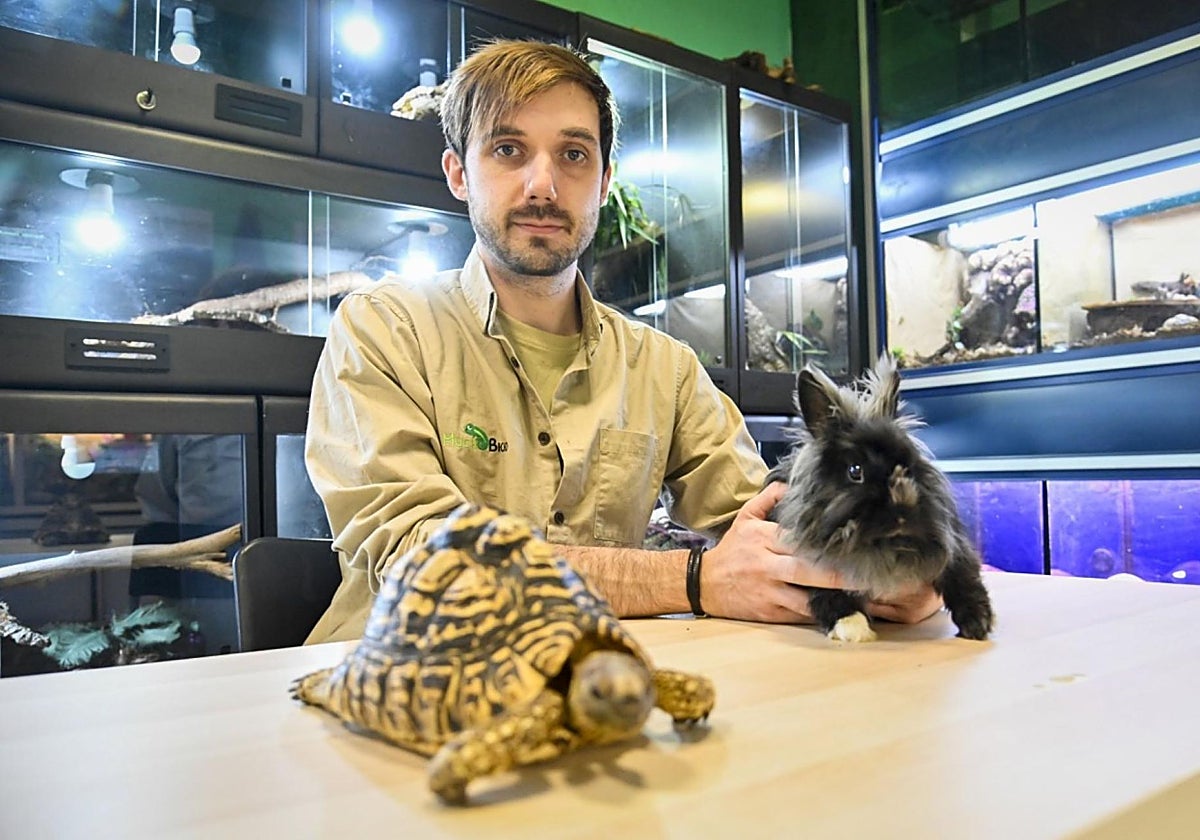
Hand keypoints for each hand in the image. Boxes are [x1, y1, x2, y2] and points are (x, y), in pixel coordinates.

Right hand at [701, 482, 943, 625]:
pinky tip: (844, 614)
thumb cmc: (730, 551)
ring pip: (807, 599)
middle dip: (838, 575)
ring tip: (864, 600)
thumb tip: (790, 483)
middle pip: (808, 571)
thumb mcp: (744, 518)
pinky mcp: (770, 613)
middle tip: (868, 575)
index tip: (854, 544)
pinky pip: (800, 615)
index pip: (799, 540)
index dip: (826, 545)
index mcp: (764, 539)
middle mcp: (768, 565)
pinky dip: (821, 615)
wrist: (702, 584)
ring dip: (835, 600)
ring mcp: (770, 591)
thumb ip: (768, 498)